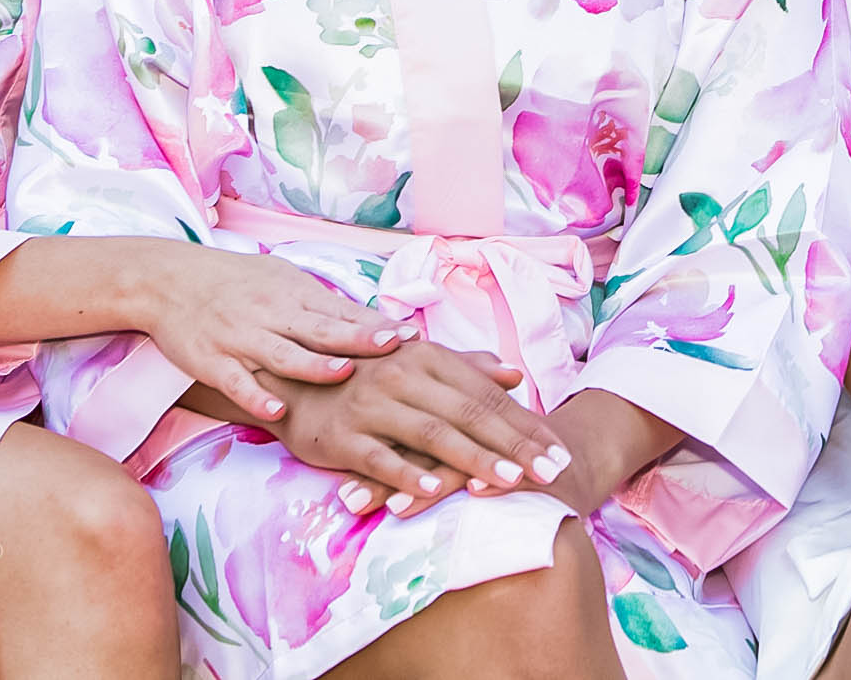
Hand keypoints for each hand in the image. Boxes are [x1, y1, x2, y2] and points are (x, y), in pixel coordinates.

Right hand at [122, 239, 405, 423]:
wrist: (169, 280)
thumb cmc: (236, 281)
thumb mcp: (282, 280)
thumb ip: (323, 304)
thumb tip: (373, 320)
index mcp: (293, 295)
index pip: (342, 312)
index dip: (376, 325)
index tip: (411, 334)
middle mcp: (272, 314)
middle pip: (321, 329)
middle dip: (358, 339)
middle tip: (393, 347)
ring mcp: (242, 338)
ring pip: (283, 354)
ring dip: (314, 365)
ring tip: (344, 373)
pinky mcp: (213, 361)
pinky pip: (237, 382)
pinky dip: (256, 396)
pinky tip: (277, 411)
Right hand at [265, 341, 562, 517]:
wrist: (290, 381)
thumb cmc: (364, 375)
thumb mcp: (416, 365)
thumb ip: (465, 369)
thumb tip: (515, 376)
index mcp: (427, 358)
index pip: (486, 395)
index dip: (525, 423)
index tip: (560, 451)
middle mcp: (403, 376)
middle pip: (469, 414)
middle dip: (514, 444)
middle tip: (552, 471)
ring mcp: (371, 405)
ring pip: (432, 434)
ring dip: (473, 458)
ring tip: (511, 480)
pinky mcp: (341, 436)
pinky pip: (378, 457)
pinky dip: (406, 474)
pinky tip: (434, 492)